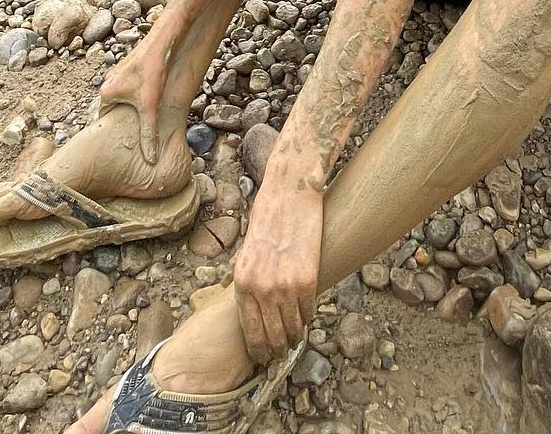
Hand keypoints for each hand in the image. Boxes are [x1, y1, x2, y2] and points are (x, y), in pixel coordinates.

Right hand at [97, 35, 171, 163]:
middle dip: (120, 120)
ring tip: (141, 118)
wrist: (163, 41)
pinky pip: (129, 87)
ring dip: (129, 107)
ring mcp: (118, 73)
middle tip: (131, 133)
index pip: (103, 120)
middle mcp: (108, 82)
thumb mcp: (150, 106)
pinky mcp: (130, 67)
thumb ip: (148, 133)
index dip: (110, 132)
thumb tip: (150, 159)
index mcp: (106, 93)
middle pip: (111, 109)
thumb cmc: (153, 70)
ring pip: (121, 97)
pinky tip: (149, 100)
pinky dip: (135, 96)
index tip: (118, 143)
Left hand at [232, 171, 323, 362]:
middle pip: (272, 337)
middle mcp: (261, 289)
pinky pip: (309, 311)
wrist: (289, 194)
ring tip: (296, 336)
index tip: (264, 356)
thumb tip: (253, 306)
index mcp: (242, 282)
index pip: (250, 331)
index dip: (259, 349)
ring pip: (292, 328)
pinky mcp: (307, 279)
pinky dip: (309, 316)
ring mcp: (284, 286)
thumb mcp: (246, 252)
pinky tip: (307, 315)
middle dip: (277, 349)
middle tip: (282, 353)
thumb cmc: (267, 218)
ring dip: (295, 336)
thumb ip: (249, 280)